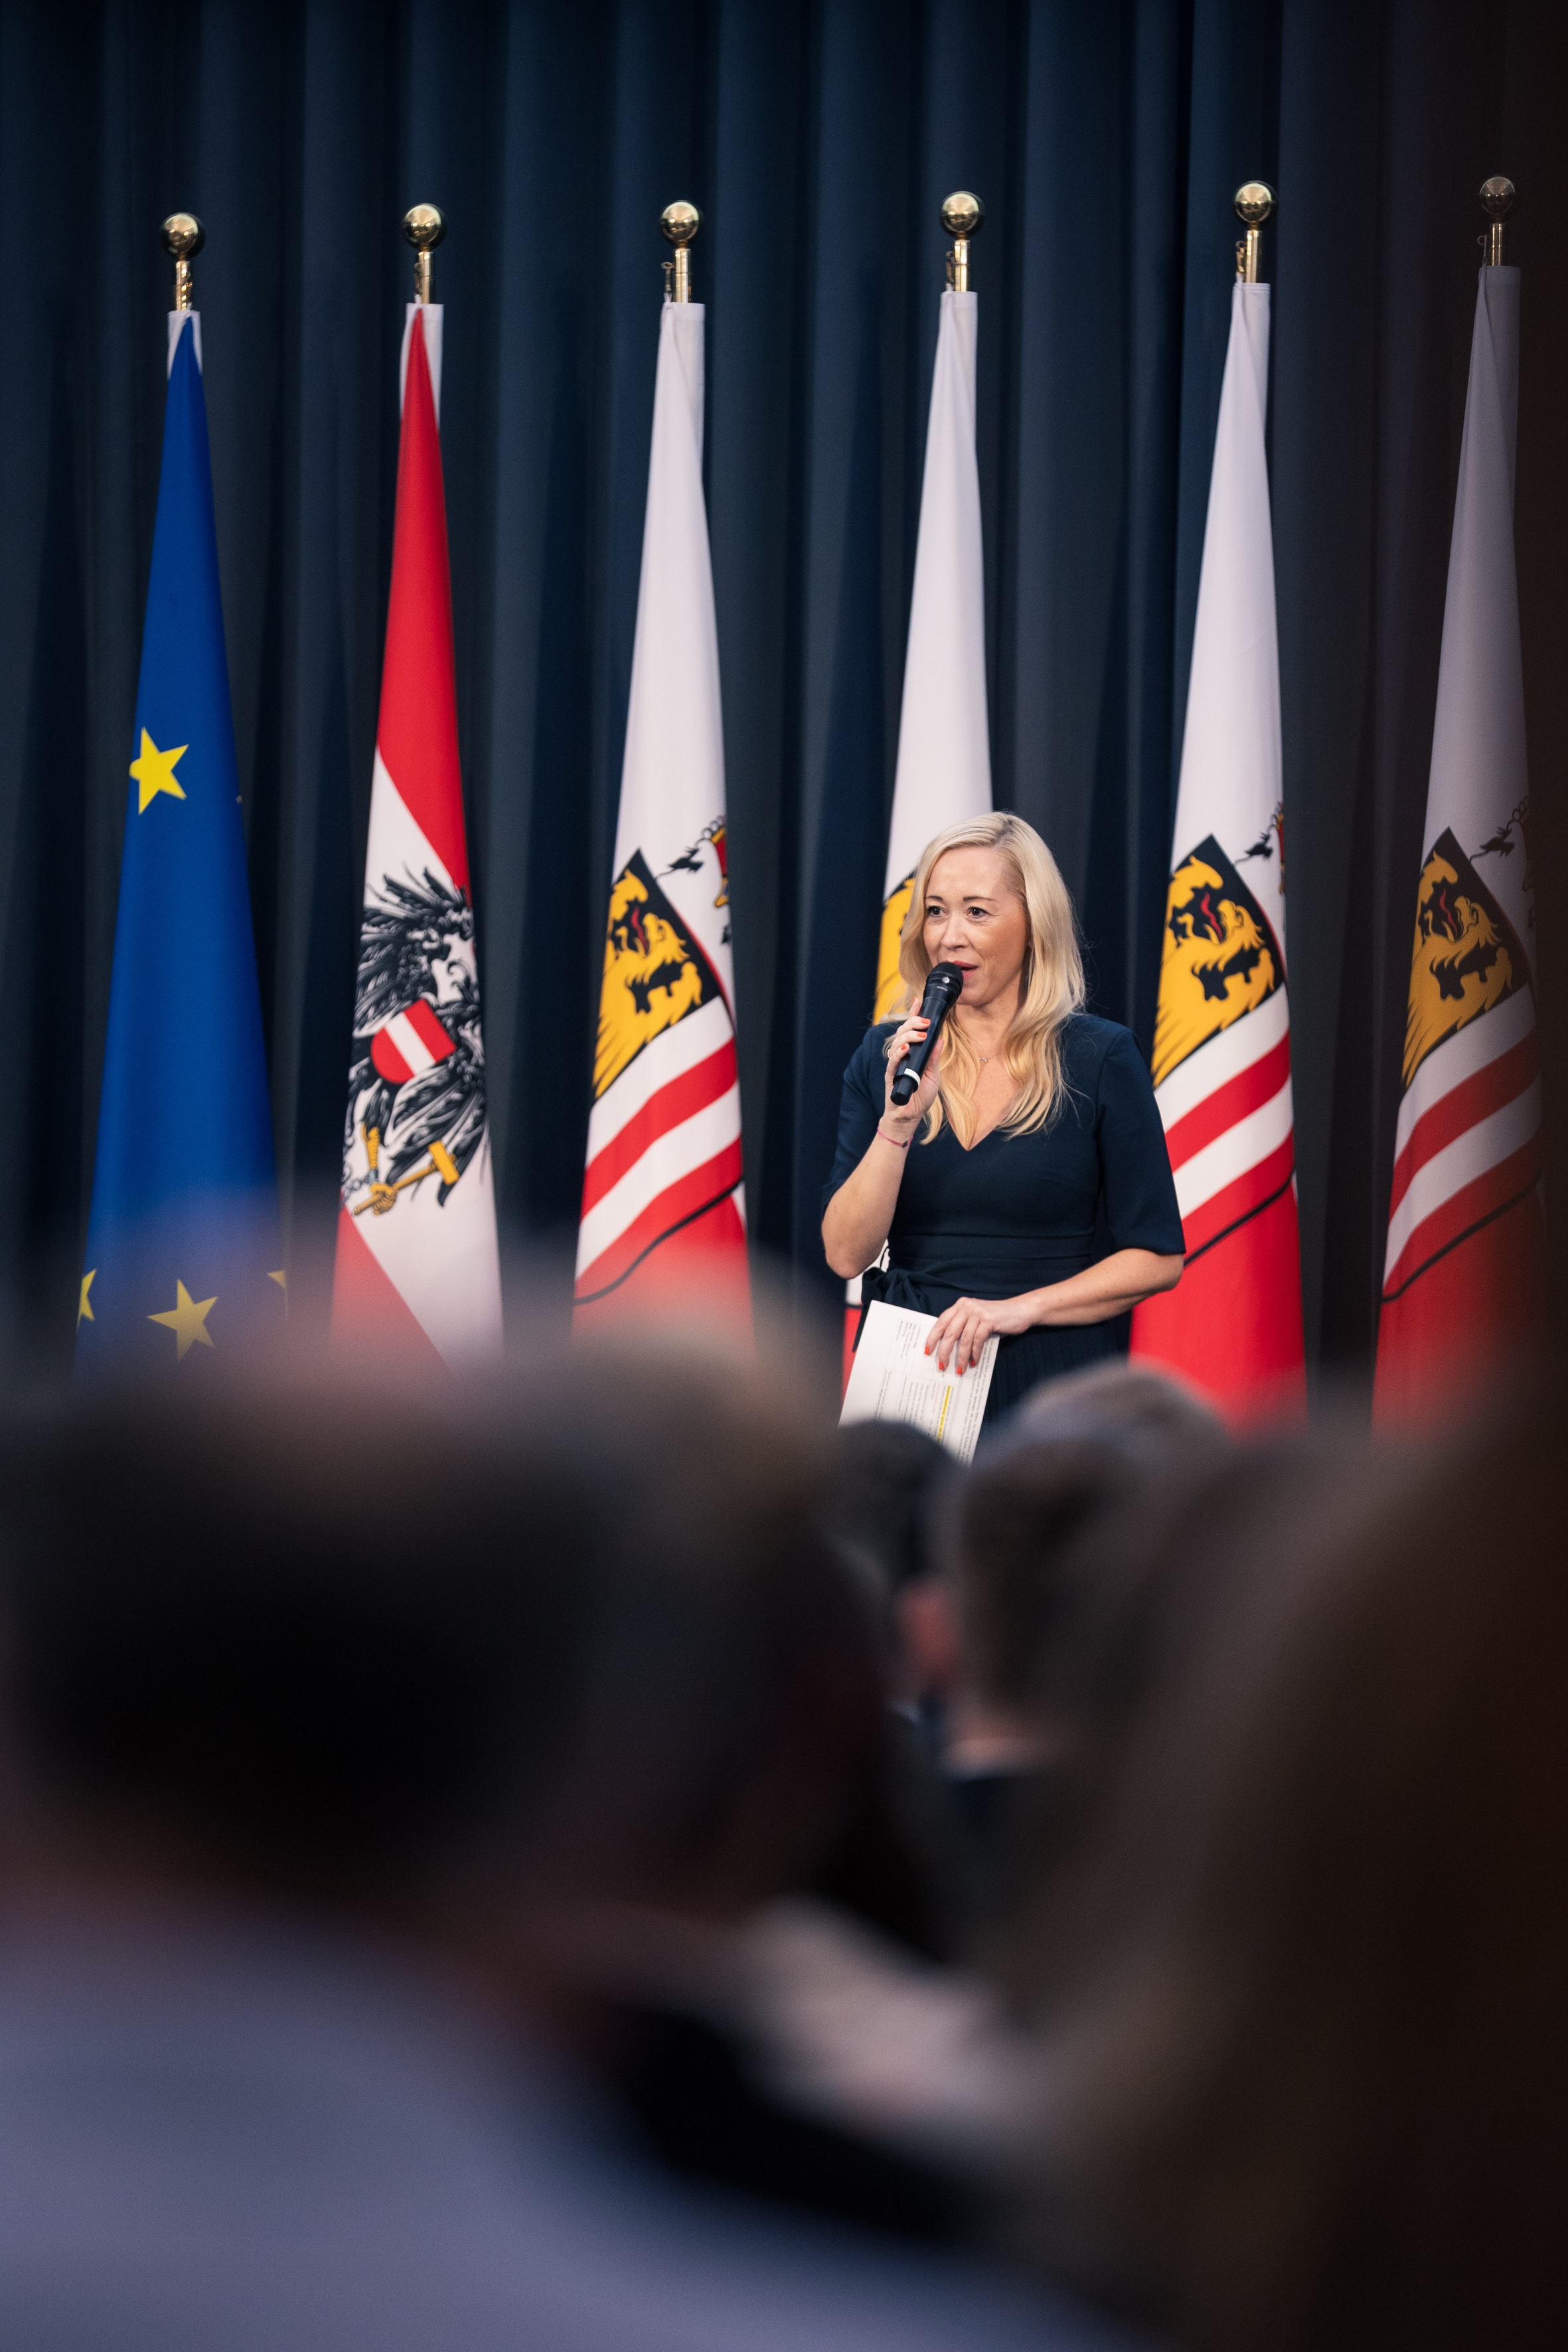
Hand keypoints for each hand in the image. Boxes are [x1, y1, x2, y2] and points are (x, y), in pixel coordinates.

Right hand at [882, 1009, 942, 1129]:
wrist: (910, 1116)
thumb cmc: (921, 1097)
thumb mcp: (933, 1076)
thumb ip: (934, 1058)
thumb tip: (940, 1039)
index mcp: (913, 1053)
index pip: (911, 1030)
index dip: (913, 1015)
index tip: (918, 1002)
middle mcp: (902, 1056)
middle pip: (902, 1032)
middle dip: (913, 1022)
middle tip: (925, 1022)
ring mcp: (895, 1065)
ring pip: (897, 1043)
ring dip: (909, 1036)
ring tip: (921, 1035)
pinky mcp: (891, 1076)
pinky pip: (892, 1061)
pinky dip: (899, 1053)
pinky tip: (906, 1048)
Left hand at [925, 1291, 1036, 1373]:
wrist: (1021, 1310)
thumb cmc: (998, 1318)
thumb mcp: (977, 1321)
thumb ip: (964, 1329)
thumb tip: (950, 1351)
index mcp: (960, 1305)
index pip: (941, 1322)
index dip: (933, 1337)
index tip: (928, 1351)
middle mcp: (967, 1306)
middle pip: (949, 1332)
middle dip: (944, 1351)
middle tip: (942, 1365)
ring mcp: (977, 1312)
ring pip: (964, 1339)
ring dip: (961, 1357)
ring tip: (960, 1369)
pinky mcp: (988, 1320)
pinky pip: (977, 1341)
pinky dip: (975, 1353)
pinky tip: (974, 1362)